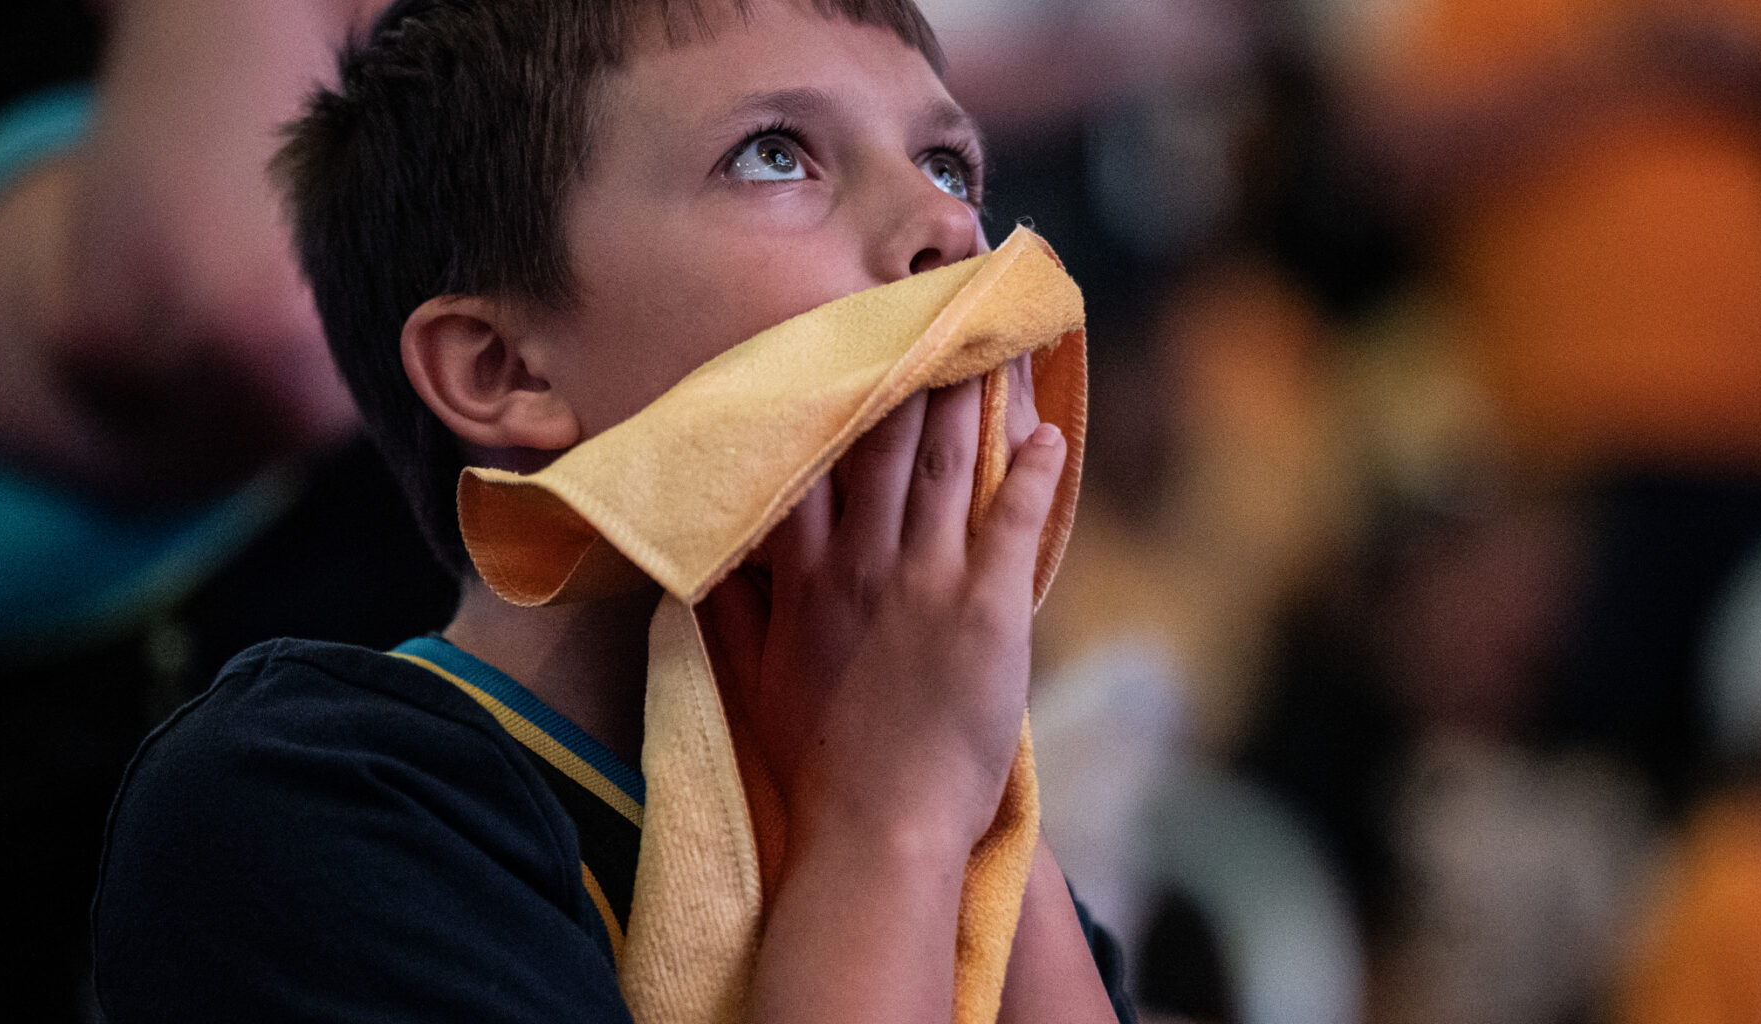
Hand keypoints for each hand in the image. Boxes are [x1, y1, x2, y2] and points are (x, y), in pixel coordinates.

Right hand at [706, 357, 1062, 852]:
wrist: (875, 830)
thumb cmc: (816, 760)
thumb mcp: (752, 677)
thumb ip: (734, 606)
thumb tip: (714, 551)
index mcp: (805, 574)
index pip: (816, 458)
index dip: (837, 393)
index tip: (850, 340)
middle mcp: (862, 562)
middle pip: (887, 440)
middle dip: (912, 369)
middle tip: (934, 309)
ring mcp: (926, 581)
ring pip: (948, 463)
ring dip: (970, 398)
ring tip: (991, 343)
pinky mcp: (987, 611)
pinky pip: (1012, 522)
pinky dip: (1029, 472)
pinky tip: (1045, 431)